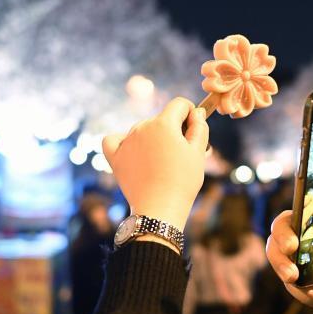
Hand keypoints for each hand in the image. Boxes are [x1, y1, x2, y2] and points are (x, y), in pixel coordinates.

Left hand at [103, 97, 208, 231]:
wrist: (159, 208)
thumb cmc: (183, 181)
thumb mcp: (198, 152)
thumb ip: (199, 127)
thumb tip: (196, 112)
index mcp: (164, 123)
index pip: (179, 104)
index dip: (190, 114)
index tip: (193, 130)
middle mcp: (142, 127)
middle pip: (161, 119)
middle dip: (172, 130)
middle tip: (180, 155)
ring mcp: (126, 141)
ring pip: (142, 129)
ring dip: (152, 138)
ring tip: (160, 163)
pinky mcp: (115, 156)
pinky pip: (113, 139)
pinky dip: (121, 141)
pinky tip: (131, 151)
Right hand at [265, 210, 312, 313]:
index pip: (302, 210)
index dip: (293, 216)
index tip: (296, 232)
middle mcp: (309, 237)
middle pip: (279, 229)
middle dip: (280, 240)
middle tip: (290, 250)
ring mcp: (301, 259)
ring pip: (276, 255)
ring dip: (281, 266)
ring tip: (294, 279)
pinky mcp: (299, 281)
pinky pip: (290, 284)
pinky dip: (304, 293)